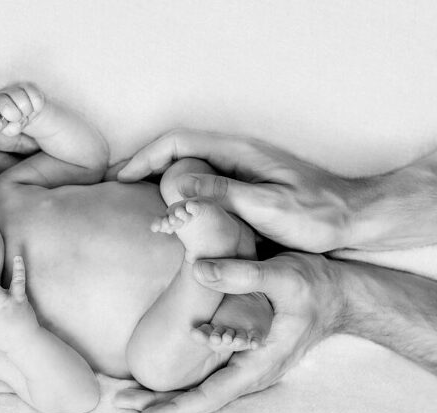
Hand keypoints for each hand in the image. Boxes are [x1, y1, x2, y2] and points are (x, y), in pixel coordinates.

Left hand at [0, 83, 45, 136]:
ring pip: (23, 103)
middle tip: (17, 118)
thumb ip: (10, 128)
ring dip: (27, 113)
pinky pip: (35, 98)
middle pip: (6, 108)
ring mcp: (12, 89)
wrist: (28, 112)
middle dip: (15, 117)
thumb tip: (13, 122)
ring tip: (25, 113)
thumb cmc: (14, 123)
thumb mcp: (10, 130)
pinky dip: (36, 107)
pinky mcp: (27, 86)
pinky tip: (32, 107)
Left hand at [115, 252, 342, 412]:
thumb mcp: (283, 274)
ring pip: (203, 389)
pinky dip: (182, 379)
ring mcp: (249, 366)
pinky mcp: (244, 355)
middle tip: (120, 403)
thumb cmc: (315, 285)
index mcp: (260, 364)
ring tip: (129, 394)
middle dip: (160, 405)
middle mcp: (252, 372)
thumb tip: (198, 271)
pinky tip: (160, 375)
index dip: (175, 408)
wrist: (343, 293)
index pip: (211, 396)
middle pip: (201, 399)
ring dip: (168, 394)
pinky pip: (209, 375)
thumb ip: (242, 274)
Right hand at [117, 127, 354, 252]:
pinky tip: (164, 210)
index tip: (120, 177)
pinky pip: (199, 182)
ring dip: (155, 178)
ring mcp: (237, 170)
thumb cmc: (315, 215)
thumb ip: (223, 192)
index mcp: (237, 152)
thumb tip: (178, 183)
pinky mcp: (241, 187)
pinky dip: (174, 191)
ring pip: (185, 166)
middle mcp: (234, 155)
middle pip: (176, 150)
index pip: (178, 143)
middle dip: (141, 164)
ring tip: (128, 197)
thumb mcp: (267, 205)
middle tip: (112, 184)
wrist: (351, 220)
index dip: (144, 157)